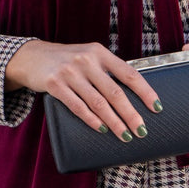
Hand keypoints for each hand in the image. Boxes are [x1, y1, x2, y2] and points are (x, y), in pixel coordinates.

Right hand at [5, 40, 162, 142]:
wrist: (31, 56)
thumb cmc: (66, 60)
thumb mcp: (88, 57)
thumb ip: (107, 70)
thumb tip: (133, 96)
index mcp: (99, 52)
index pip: (129, 73)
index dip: (145, 92)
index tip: (157, 108)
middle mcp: (86, 60)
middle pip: (115, 92)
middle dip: (131, 114)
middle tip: (142, 131)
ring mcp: (69, 72)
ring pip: (98, 102)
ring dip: (114, 122)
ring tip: (125, 135)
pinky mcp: (55, 84)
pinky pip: (77, 106)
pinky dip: (92, 120)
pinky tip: (102, 129)